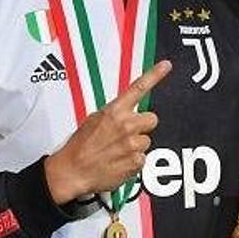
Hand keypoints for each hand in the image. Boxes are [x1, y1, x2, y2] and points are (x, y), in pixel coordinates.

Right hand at [44, 60, 170, 204]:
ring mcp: (133, 144)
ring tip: (117, 152)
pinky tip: (118, 163)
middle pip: (152, 119)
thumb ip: (113, 115)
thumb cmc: (79, 147)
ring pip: (146, 141)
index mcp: (114, 111)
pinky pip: (142, 159)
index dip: (155, 75)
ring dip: (135, 146)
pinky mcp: (136, 161)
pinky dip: (132, 162)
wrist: (72, 171)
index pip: (138, 88)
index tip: (166, 65)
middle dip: (142, 126)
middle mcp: (126, 125)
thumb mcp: (93, 121)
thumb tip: (125, 113)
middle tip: (127, 134)